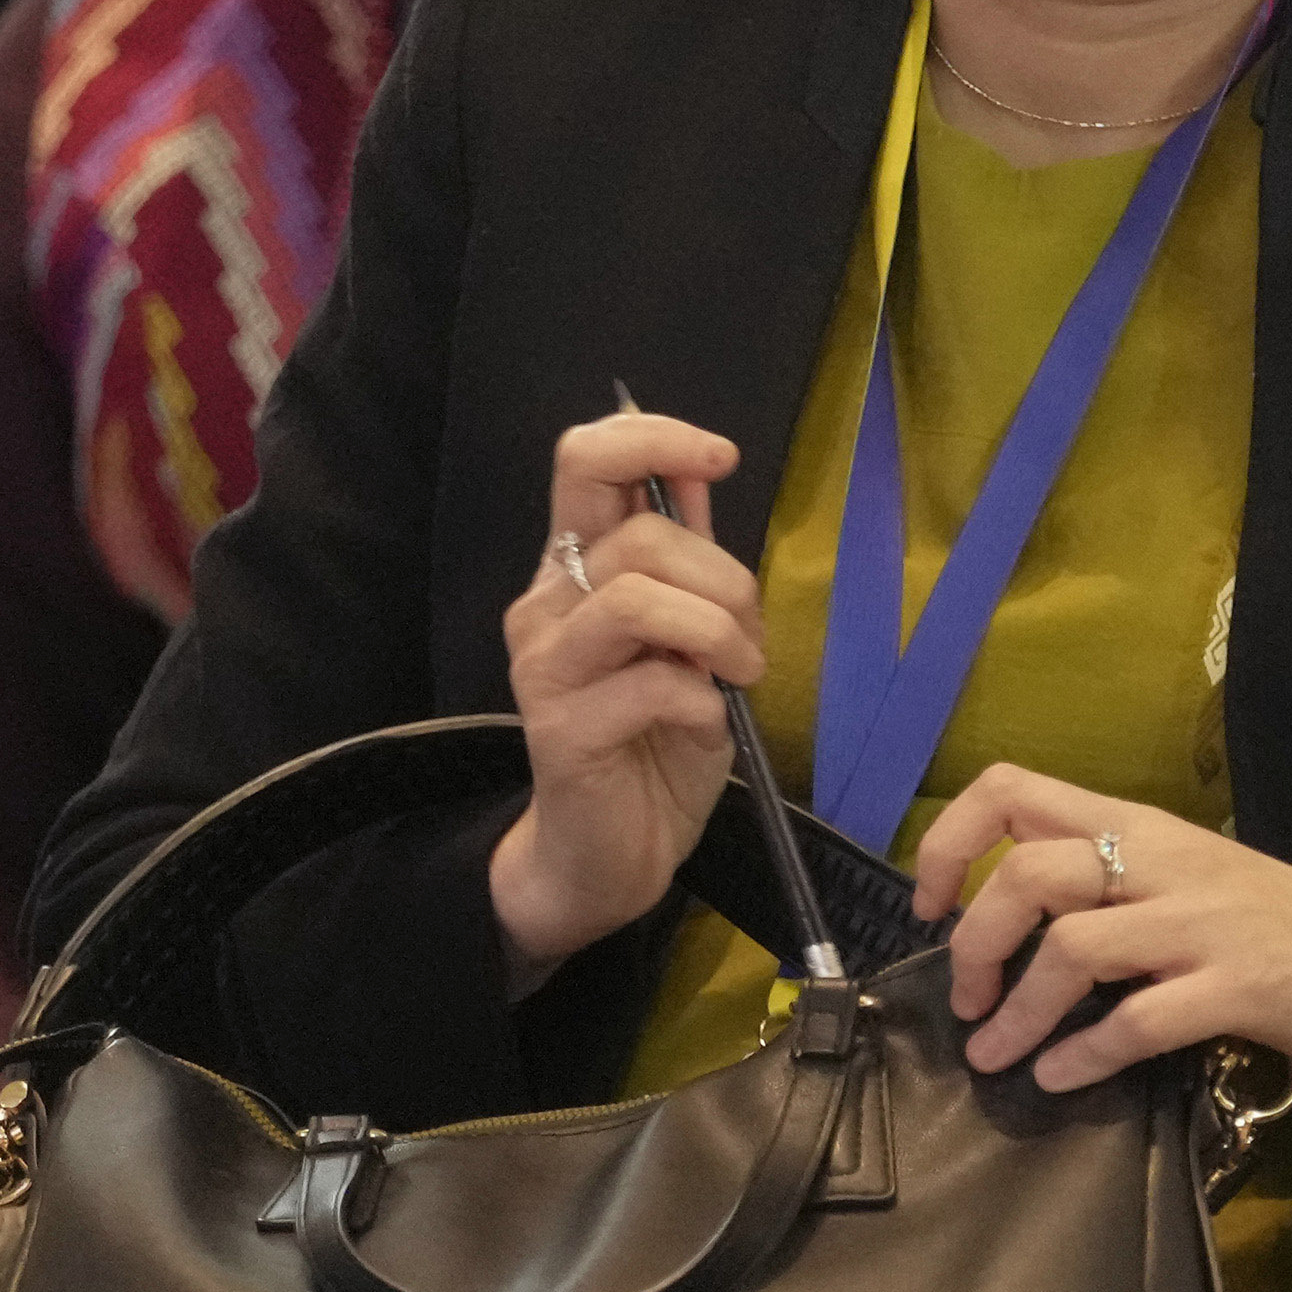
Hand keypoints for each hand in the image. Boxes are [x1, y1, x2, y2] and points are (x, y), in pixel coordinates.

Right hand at [488, 408, 758, 982]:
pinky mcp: (558, 728)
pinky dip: (703, 700)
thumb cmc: (655, 741)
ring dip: (714, 632)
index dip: (651, 438)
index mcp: (573, 568)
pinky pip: (652, 683)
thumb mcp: (691, 638)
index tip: (721, 457)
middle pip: (636, 536)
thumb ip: (690, 560)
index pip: (584, 459)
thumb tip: (700, 468)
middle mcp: (545, 605)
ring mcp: (545, 666)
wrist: (611, 854)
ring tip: (737, 674)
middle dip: (723, 578)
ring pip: (635, 598)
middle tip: (746, 639)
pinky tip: (707, 726)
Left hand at [911, 765, 1291, 1091]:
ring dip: (1017, 1013)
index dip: (949, 841)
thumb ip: (1114, 889)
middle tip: (968, 1000)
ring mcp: (1204, 924)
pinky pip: (1136, 1022)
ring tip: (997, 1056)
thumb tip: (1014, 932)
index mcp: (1145, 827)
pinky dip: (1082, 1056)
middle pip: (1027, 872)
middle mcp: (1167, 862)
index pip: (1014, 788)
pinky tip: (1061, 1078)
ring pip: (1071, 948)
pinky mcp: (1239, 987)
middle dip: (974, 942)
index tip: (931, 905)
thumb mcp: (1194, 881)